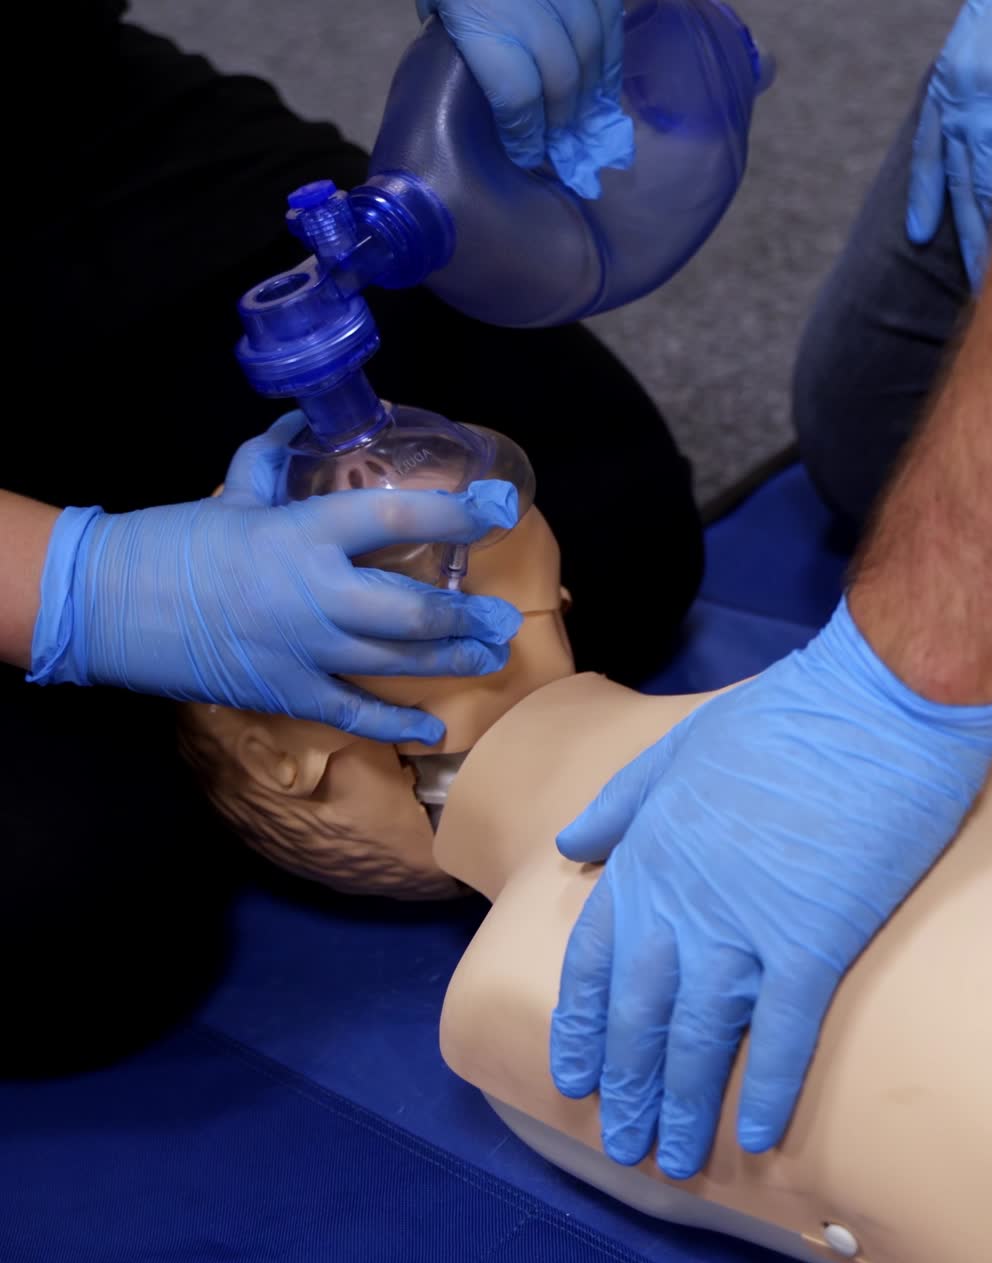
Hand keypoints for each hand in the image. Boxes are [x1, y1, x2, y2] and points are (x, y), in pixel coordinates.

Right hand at [28, 412, 522, 742]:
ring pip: (395, 660)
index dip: (454, 515)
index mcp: (305, 533)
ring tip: (490, 657)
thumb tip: (298, 422)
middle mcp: (317, 592)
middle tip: (503, 617)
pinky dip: (396, 724)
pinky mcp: (286, 690)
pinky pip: (354, 712)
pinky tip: (433, 730)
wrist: (108, 603)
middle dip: (465, 616)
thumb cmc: (174, 541)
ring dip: (450, 661)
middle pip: (412, 609)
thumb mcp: (233, 493)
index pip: (397, 518)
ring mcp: (304, 648)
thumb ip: (273, 459)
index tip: (497, 509)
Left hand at [417, 0, 624, 170]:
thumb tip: (486, 77)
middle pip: (561, 74)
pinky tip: (604, 73)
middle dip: (562, 117)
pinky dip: (611, 48)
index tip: (527, 152)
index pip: (516, 94)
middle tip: (559, 140)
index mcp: (478, 11)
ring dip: (594, 88)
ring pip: (594, 45)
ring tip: (587, 115)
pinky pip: (610, 12)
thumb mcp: (436, 0)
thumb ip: (460, 34)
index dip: (526, 132)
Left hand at [550, 601, 991, 1177]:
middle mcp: (683, 902)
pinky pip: (785, 1031)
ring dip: (684, 1104)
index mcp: (648, 854)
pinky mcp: (816, 939)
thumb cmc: (779, 717)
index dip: (581, 1024)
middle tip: (624, 1141)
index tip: (574, 1072)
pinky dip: (770, 1086)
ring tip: (674, 1157)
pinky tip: (756, 1133)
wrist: (872, 703)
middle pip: (641, 1013)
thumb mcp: (677, 749)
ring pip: (702, 1037)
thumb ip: (620, 804)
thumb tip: (572, 847)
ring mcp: (746, 924)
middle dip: (628, 1083)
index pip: (593, 960)